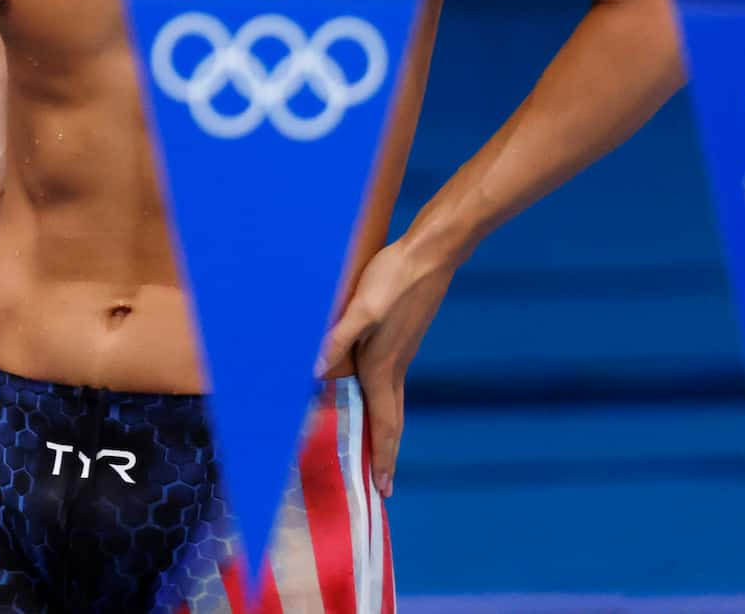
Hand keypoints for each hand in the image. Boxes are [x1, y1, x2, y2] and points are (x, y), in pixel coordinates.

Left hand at [315, 232, 455, 496]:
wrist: (429, 255)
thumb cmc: (394, 279)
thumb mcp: (361, 308)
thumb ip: (337, 338)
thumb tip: (315, 370)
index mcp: (383, 367)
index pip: (384, 424)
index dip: (382, 457)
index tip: (384, 490)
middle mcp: (394, 367)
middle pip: (391, 421)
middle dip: (385, 454)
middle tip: (383, 485)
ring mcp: (400, 354)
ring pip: (391, 403)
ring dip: (383, 430)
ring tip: (376, 449)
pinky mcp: (400, 338)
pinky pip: (389, 383)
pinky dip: (381, 402)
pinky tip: (371, 392)